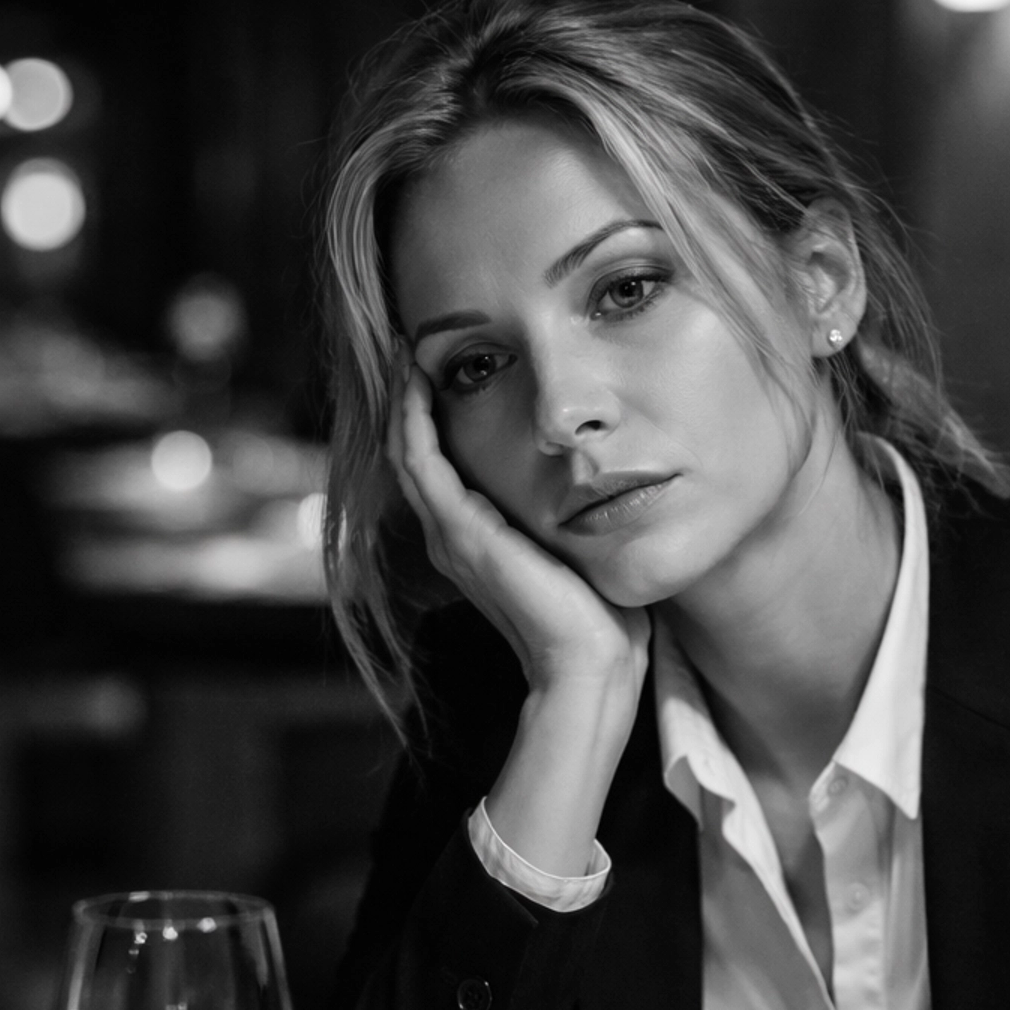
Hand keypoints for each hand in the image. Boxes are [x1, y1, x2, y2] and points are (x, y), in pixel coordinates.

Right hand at [389, 356, 649, 702]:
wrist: (591, 661)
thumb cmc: (599, 617)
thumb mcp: (579, 552)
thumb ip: (573, 520)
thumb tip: (604, 487)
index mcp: (477, 544)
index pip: (441, 471)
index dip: (435, 421)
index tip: (447, 371)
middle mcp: (454, 538)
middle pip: (413, 455)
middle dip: (412, 402)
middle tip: (415, 349)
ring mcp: (451, 535)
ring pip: (407, 451)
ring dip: (404, 400)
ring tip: (411, 352)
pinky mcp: (460, 531)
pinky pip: (419, 458)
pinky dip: (412, 416)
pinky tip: (419, 377)